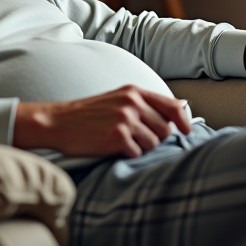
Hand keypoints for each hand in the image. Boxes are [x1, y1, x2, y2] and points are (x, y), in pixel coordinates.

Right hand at [13, 86, 191, 158]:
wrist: (58, 122)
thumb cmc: (88, 114)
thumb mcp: (117, 99)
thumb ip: (144, 104)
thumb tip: (178, 113)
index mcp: (134, 91)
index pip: (172, 105)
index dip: (183, 121)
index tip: (187, 131)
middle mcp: (132, 103)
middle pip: (165, 129)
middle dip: (155, 137)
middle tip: (136, 138)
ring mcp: (125, 120)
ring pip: (153, 143)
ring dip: (141, 147)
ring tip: (121, 141)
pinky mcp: (117, 137)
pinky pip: (137, 153)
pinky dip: (128, 153)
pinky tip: (112, 147)